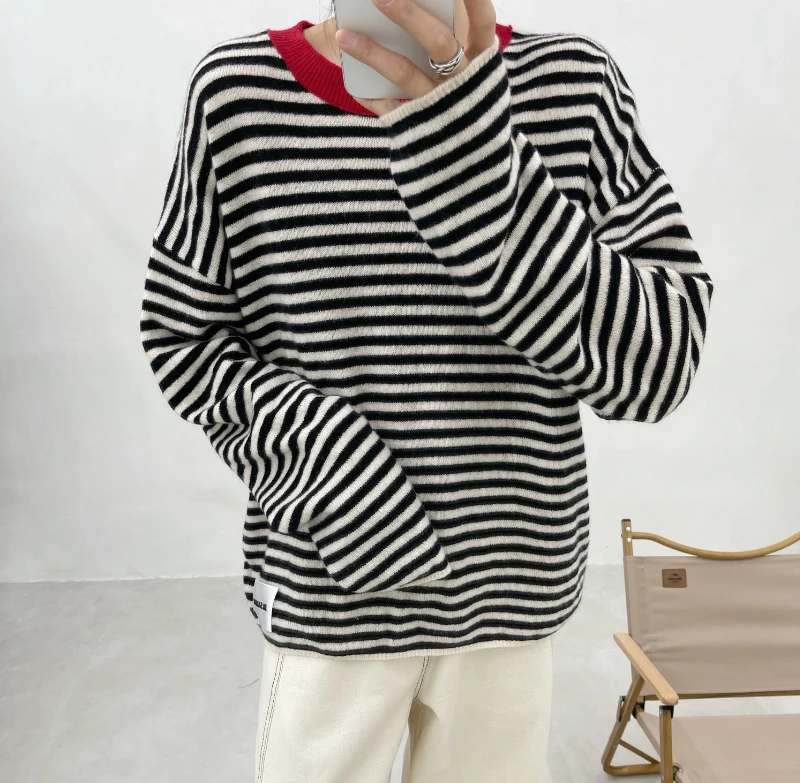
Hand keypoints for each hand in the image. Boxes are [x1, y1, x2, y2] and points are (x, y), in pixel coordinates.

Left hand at [335, 0, 496, 115]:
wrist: (476, 166)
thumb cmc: (470, 103)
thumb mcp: (477, 75)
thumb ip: (454, 42)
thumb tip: (410, 12)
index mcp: (483, 62)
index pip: (483, 22)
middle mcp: (465, 83)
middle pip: (439, 42)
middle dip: (409, 15)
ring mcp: (441, 107)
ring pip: (406, 74)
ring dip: (373, 52)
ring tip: (344, 35)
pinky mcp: (420, 128)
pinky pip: (390, 108)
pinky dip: (369, 95)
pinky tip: (352, 78)